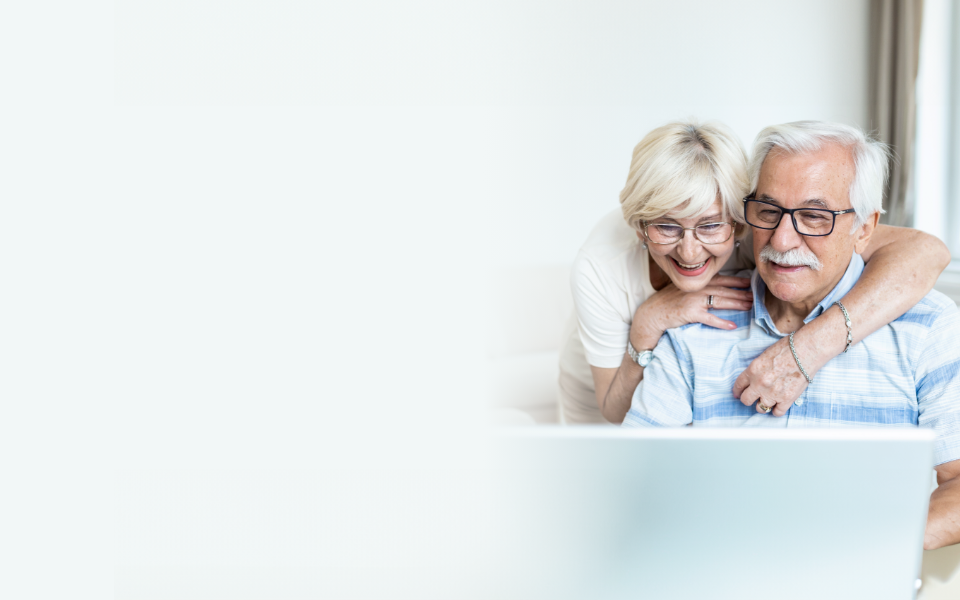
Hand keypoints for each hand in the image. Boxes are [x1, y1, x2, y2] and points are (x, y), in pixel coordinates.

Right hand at [630, 275, 751, 348]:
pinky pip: (709, 318)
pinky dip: (721, 322)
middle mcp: (697, 289)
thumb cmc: (666, 303)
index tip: (749, 283)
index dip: (736, 280)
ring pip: (720, 301)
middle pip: (724, 290)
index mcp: (696, 283)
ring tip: (750, 307)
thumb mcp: (682, 290)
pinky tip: (732, 326)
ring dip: (737, 304)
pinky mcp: (690, 313)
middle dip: (741, 293)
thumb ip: (697, 287)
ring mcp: (694, 300)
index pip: (720, 279)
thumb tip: (713, 288)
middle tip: (755, 297)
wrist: (651, 314)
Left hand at [732, 321, 836, 415]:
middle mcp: (760, 384)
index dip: (737, 391)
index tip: (738, 394)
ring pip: (760, 408)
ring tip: (768, 400)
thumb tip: (753, 380)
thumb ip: (756, 370)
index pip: (738, 385)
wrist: (806, 351)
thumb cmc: (787, 348)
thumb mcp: (764, 356)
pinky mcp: (787, 399)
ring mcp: (773, 393)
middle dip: (748, 399)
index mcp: (752, 370)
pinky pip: (777, 413)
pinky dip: (777, 410)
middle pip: (746, 400)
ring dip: (763, 405)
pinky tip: (778, 405)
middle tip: (752, 398)